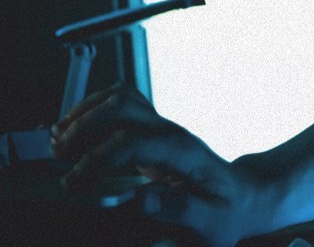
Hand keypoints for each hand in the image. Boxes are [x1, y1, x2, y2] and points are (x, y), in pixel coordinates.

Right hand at [50, 82, 279, 245]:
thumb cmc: (228, 211)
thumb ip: (180, 210)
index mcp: (182, 153)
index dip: (98, 157)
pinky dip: (95, 112)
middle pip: (124, 106)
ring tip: (62, 139)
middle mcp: (171, 134)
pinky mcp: (155, 134)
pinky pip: (123, 107)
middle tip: (62, 153)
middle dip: (85, 124)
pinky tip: (78, 133)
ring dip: (87, 112)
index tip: (75, 180)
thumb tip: (144, 199)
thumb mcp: (210, 221)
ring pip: (122, 99)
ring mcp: (163, 130)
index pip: (132, 140)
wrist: (245, 197)